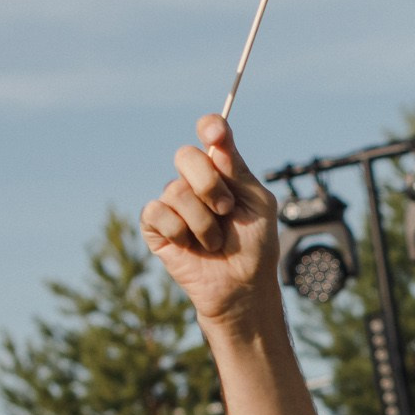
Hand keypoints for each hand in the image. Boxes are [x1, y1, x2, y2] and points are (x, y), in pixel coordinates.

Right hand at [139, 114, 279, 327]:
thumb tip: (216, 138)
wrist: (242, 286)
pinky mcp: (156, 226)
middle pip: (186, 156)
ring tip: (215, 242)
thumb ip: (238, 170)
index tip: (214, 133)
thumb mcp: (258, 203)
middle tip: (227, 210)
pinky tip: (191, 246)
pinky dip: (179, 230)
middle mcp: (195, 181)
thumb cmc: (254, 245)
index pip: (210, 134)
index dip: (209, 128)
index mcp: (222, 169)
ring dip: (203, 221)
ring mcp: (174, 202)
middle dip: (209, 184)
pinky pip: (157, 212)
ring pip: (176, 190)